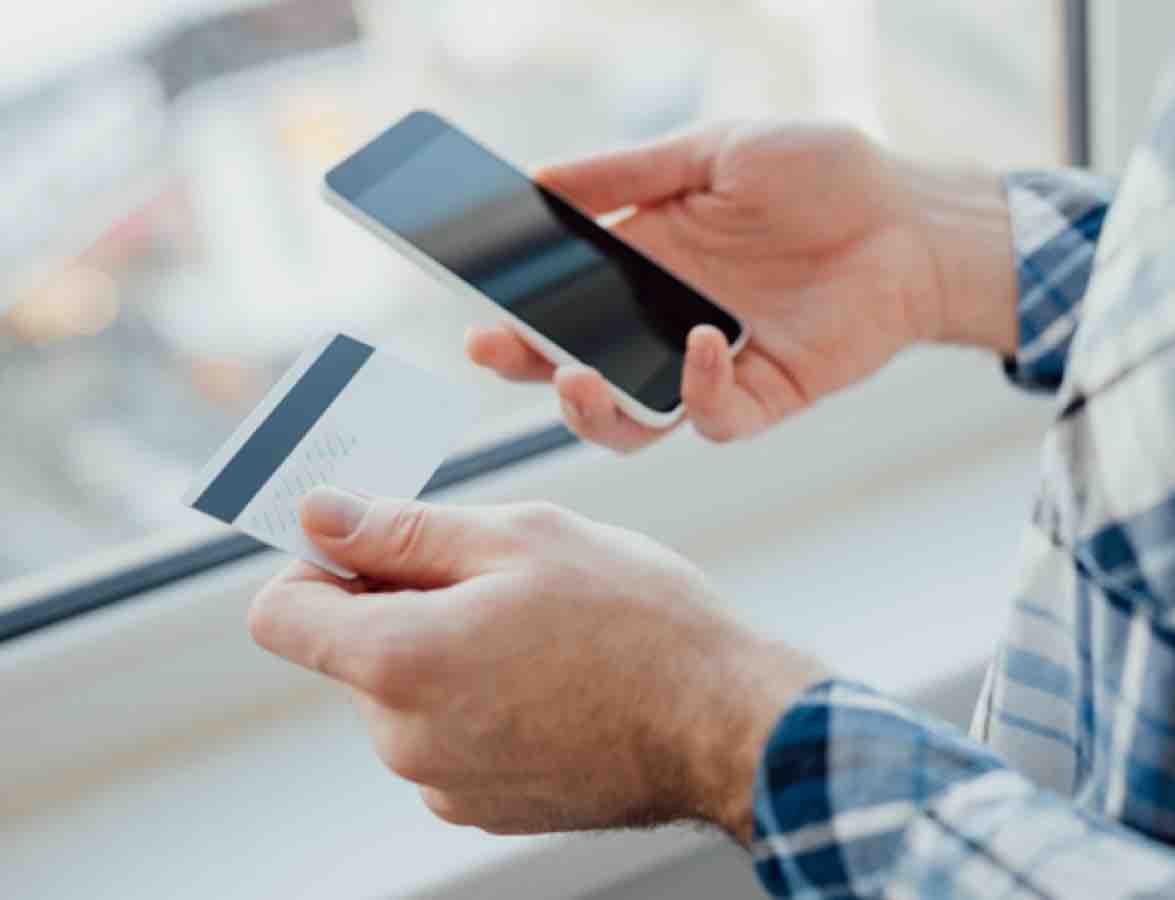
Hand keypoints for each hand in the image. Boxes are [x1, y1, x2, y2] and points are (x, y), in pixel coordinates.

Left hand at [247, 487, 825, 840]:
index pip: (281, 613)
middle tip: (504, 581)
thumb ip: (403, 529)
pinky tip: (557, 681)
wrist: (726, 724)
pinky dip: (483, 702)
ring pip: (408, 691)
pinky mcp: (485, 808)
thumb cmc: (640, 623)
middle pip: (354, 650)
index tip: (371, 545)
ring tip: (546, 635)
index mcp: (400, 660)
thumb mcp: (522, 536)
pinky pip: (451, 735)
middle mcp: (405, 738)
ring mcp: (445, 782)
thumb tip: (320, 516)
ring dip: (452, 652)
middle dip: (408, 604)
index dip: (316, 564)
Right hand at [466, 119, 1016, 450]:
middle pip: (577, 366)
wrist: (912, 215)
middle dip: (527, 365)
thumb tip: (536, 179)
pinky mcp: (766, 394)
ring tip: (574, 376)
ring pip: (631, 419)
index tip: (469, 298)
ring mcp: (713, 365)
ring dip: (593, 409)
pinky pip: (714, 418)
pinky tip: (704, 341)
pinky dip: (699, 390)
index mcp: (645, 260)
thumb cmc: (821, 173)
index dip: (512, 304)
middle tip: (494, 346)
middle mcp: (666, 320)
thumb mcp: (713, 151)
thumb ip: (629, 174)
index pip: (560, 297)